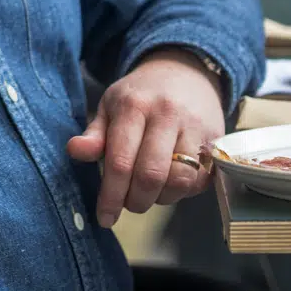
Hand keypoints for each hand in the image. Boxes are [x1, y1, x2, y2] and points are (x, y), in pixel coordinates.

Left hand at [67, 48, 224, 227]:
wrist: (184, 72)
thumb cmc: (139, 96)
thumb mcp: (110, 106)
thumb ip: (94, 134)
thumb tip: (74, 151)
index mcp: (134, 106)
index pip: (120, 160)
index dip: (111, 195)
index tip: (104, 218)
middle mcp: (167, 115)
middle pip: (151, 175)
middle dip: (136, 201)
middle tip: (128, 205)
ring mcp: (195, 127)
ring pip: (180, 180)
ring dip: (162, 199)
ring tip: (149, 193)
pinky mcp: (216, 140)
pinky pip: (201, 179)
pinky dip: (184, 191)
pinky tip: (171, 183)